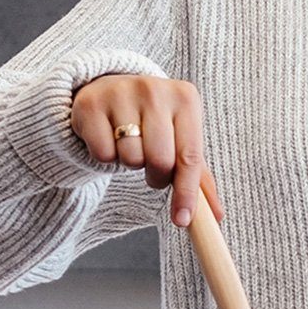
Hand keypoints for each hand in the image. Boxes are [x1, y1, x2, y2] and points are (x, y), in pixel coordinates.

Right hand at [70, 74, 224, 227]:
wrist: (111, 88)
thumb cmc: (154, 120)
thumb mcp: (180, 137)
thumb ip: (198, 176)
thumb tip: (216, 216)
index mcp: (185, 97)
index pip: (190, 156)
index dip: (186, 192)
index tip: (182, 220)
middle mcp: (155, 90)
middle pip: (160, 160)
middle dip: (156, 177)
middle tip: (152, 169)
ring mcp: (121, 93)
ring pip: (130, 158)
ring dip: (130, 163)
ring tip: (129, 145)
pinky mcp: (91, 104)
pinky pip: (102, 153)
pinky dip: (106, 156)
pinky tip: (109, 138)